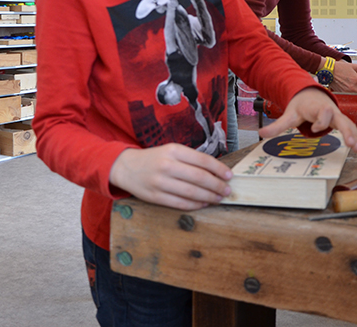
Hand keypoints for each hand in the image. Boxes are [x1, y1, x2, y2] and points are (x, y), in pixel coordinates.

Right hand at [109, 143, 232, 210]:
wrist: (126, 167)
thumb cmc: (154, 158)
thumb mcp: (171, 151)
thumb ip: (191, 159)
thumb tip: (216, 171)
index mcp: (173, 150)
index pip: (203, 160)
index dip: (219, 169)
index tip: (229, 176)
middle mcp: (167, 165)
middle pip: (199, 178)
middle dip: (217, 186)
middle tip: (227, 190)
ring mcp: (160, 182)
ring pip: (191, 193)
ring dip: (209, 197)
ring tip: (218, 198)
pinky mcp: (155, 197)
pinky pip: (180, 203)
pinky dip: (195, 205)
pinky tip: (204, 203)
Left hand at [258, 87, 356, 152]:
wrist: (309, 94)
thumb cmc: (300, 105)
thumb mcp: (289, 115)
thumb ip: (277, 125)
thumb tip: (261, 134)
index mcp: (317, 107)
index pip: (323, 112)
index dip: (321, 121)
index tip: (315, 128)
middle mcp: (330, 110)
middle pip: (341, 118)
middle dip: (346, 130)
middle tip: (351, 143)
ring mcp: (336, 115)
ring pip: (348, 124)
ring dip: (354, 135)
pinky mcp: (340, 120)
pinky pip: (349, 127)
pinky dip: (355, 136)